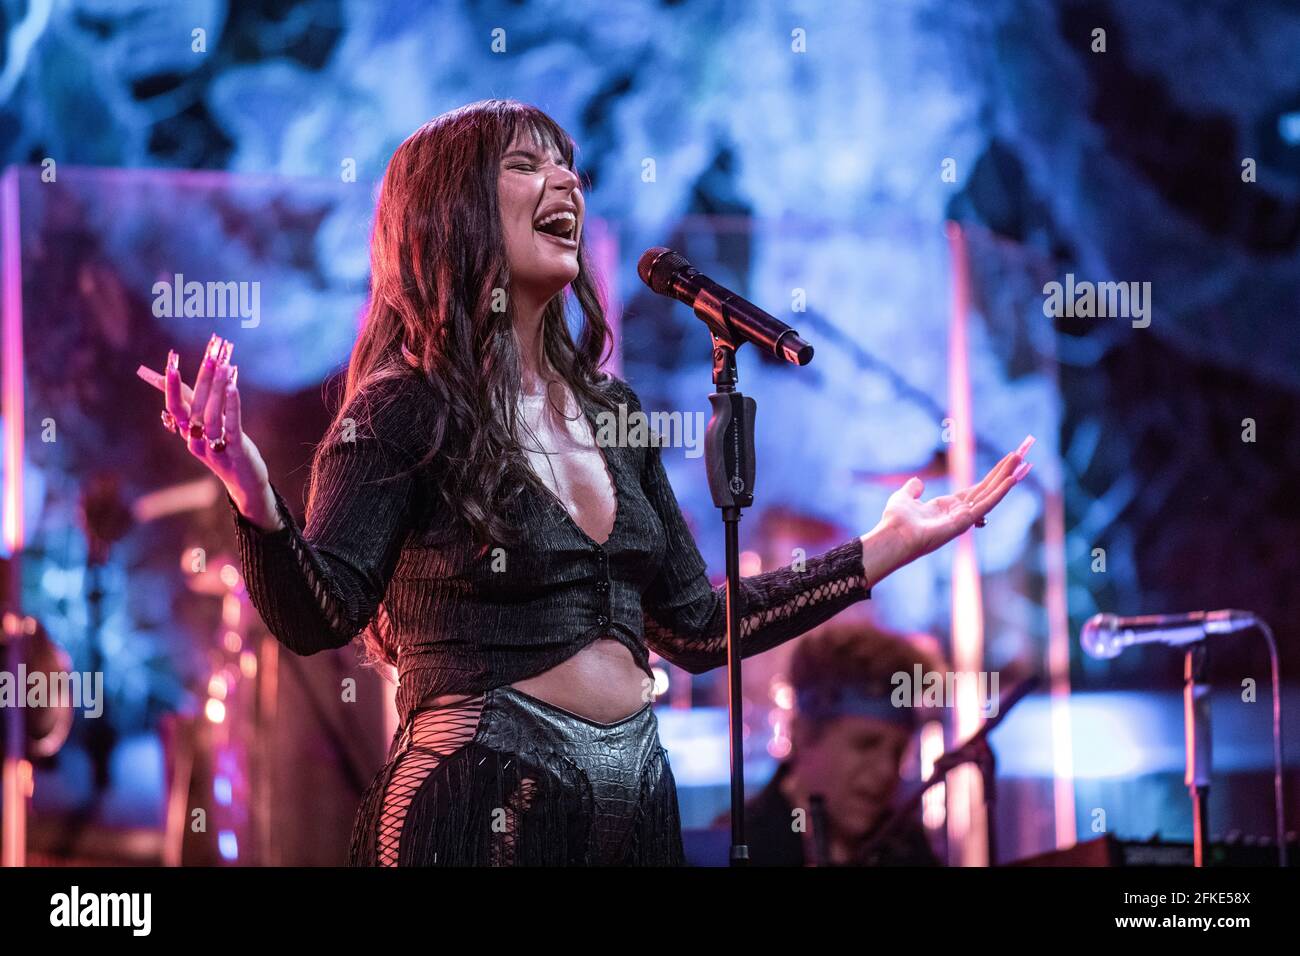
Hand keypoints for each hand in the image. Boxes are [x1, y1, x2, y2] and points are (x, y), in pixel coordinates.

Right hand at [137, 333, 281, 531]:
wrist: (243, 482)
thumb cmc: (222, 448)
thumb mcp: (200, 424)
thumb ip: (185, 400)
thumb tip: (159, 375)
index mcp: (186, 432)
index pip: (174, 404)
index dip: (169, 383)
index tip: (171, 358)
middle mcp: (195, 439)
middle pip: (194, 405)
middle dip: (201, 376)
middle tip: (209, 353)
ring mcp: (214, 445)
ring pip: (211, 413)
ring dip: (216, 387)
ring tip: (223, 363)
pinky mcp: (235, 449)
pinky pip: (231, 424)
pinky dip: (232, 404)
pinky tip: (233, 386)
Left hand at [866, 435, 1034, 575]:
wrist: (891, 536)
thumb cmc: (894, 522)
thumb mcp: (903, 498)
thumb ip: (912, 490)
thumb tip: (917, 481)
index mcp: (949, 507)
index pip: (978, 488)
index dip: (993, 475)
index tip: (1008, 462)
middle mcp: (961, 512)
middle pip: (989, 488)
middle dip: (1006, 471)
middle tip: (1023, 452)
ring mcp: (965, 518)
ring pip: (992, 493)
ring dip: (1009, 476)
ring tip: (1024, 460)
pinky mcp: (965, 521)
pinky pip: (987, 504)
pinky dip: (1001, 491)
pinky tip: (1013, 479)